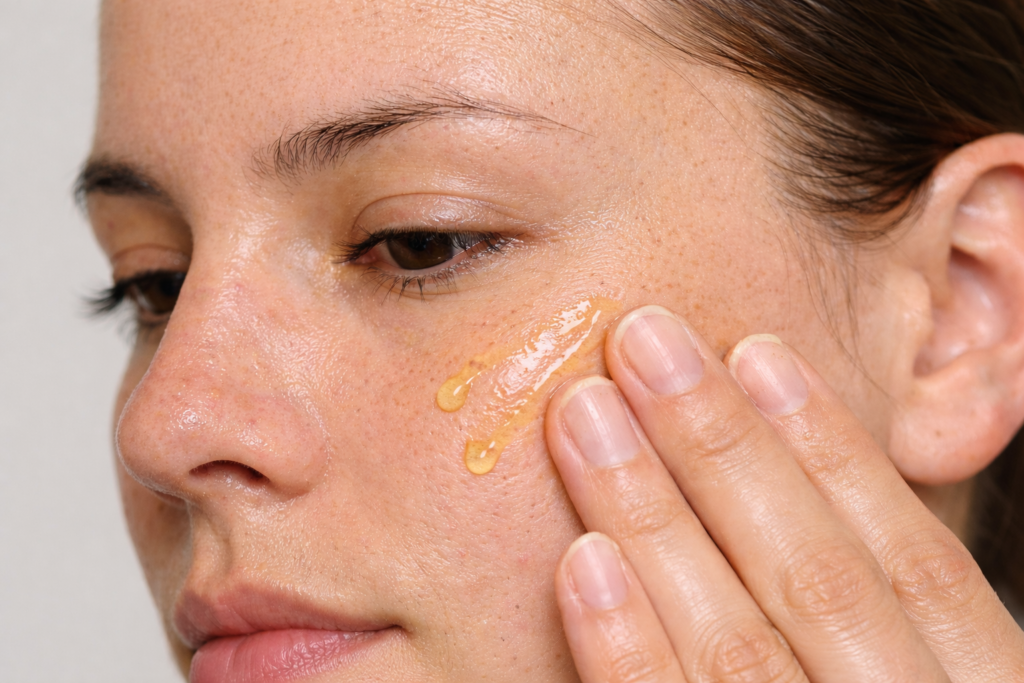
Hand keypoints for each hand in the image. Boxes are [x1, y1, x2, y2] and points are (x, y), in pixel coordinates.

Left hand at [546, 305, 1023, 682]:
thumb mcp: (902, 671)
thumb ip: (869, 615)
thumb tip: (802, 469)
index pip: (922, 569)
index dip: (839, 450)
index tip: (759, 350)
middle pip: (823, 583)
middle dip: (727, 450)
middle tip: (643, 339)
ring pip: (738, 648)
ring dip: (657, 518)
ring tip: (586, 412)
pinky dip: (627, 647)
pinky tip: (581, 561)